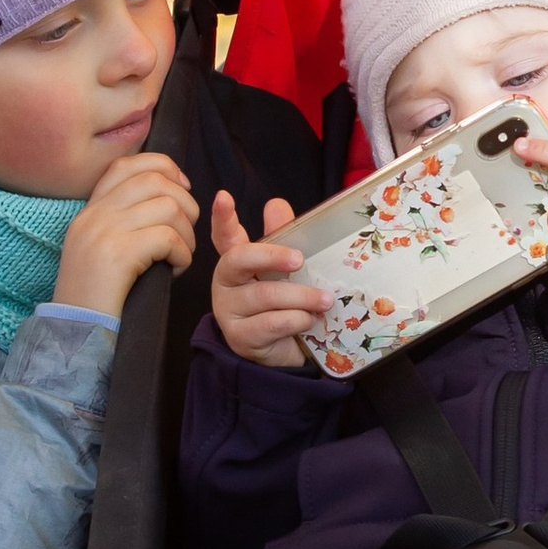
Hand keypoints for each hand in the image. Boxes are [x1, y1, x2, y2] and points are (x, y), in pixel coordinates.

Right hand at [54, 153, 196, 322]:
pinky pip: (168, 238)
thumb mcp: (99, 248)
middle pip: (154, 180)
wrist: (73, 331)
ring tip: (180, 256)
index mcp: (89, 210)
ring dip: (187, 233)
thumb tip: (166, 197)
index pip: (126, 164)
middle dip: (185, 202)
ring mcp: (104, 232)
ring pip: (168, 207)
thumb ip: (121, 221)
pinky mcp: (118, 255)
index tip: (182, 188)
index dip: (163, 167)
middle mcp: (94, 215)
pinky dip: (183, 255)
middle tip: (187, 231)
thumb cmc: (98, 296)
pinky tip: (174, 270)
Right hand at [209, 191, 327, 367]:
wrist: (283, 351)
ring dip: (300, 297)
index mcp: (237, 260)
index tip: (224, 197)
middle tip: (300, 259)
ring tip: (325, 300)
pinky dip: (297, 320)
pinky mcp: (240, 337)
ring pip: (264, 295)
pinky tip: (310, 320)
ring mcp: (229, 310)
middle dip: (271, 256)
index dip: (222, 217)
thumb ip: (281, 237)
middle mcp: (226, 282)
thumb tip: (275, 204)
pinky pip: (272, 323)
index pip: (225, 235)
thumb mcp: (286, 270)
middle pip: (239, 259)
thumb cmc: (284, 303)